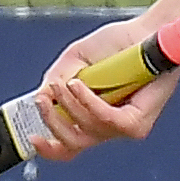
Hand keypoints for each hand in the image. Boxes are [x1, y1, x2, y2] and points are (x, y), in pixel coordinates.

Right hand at [27, 15, 179, 161]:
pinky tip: (77, 86)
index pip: (70, 146)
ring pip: (88, 131)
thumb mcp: (75, 60)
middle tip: (42, 100)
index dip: (50, 149)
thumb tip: (41, 98)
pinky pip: (107, 120)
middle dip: (52, 122)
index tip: (33, 138)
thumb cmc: (117, 43)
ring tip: (63, 83)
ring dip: (68, 105)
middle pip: (73, 144)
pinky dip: (88, 103)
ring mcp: (124, 127)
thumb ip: (56, 79)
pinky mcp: (138, 121)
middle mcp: (109, 126)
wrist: (146, 31)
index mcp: (93, 115)